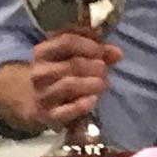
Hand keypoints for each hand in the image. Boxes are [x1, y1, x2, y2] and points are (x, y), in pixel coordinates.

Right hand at [0, 27, 123, 133]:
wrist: (39, 101)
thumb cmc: (62, 72)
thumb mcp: (75, 56)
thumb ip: (98, 51)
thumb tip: (117, 53)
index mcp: (43, 51)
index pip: (66, 41)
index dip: (89, 44)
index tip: (101, 51)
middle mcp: (39, 72)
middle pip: (72, 64)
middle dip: (95, 66)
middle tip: (105, 69)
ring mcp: (42, 94)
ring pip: (69, 85)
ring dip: (92, 83)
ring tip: (104, 83)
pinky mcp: (49, 115)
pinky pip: (65, 111)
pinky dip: (81, 105)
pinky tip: (93, 100)